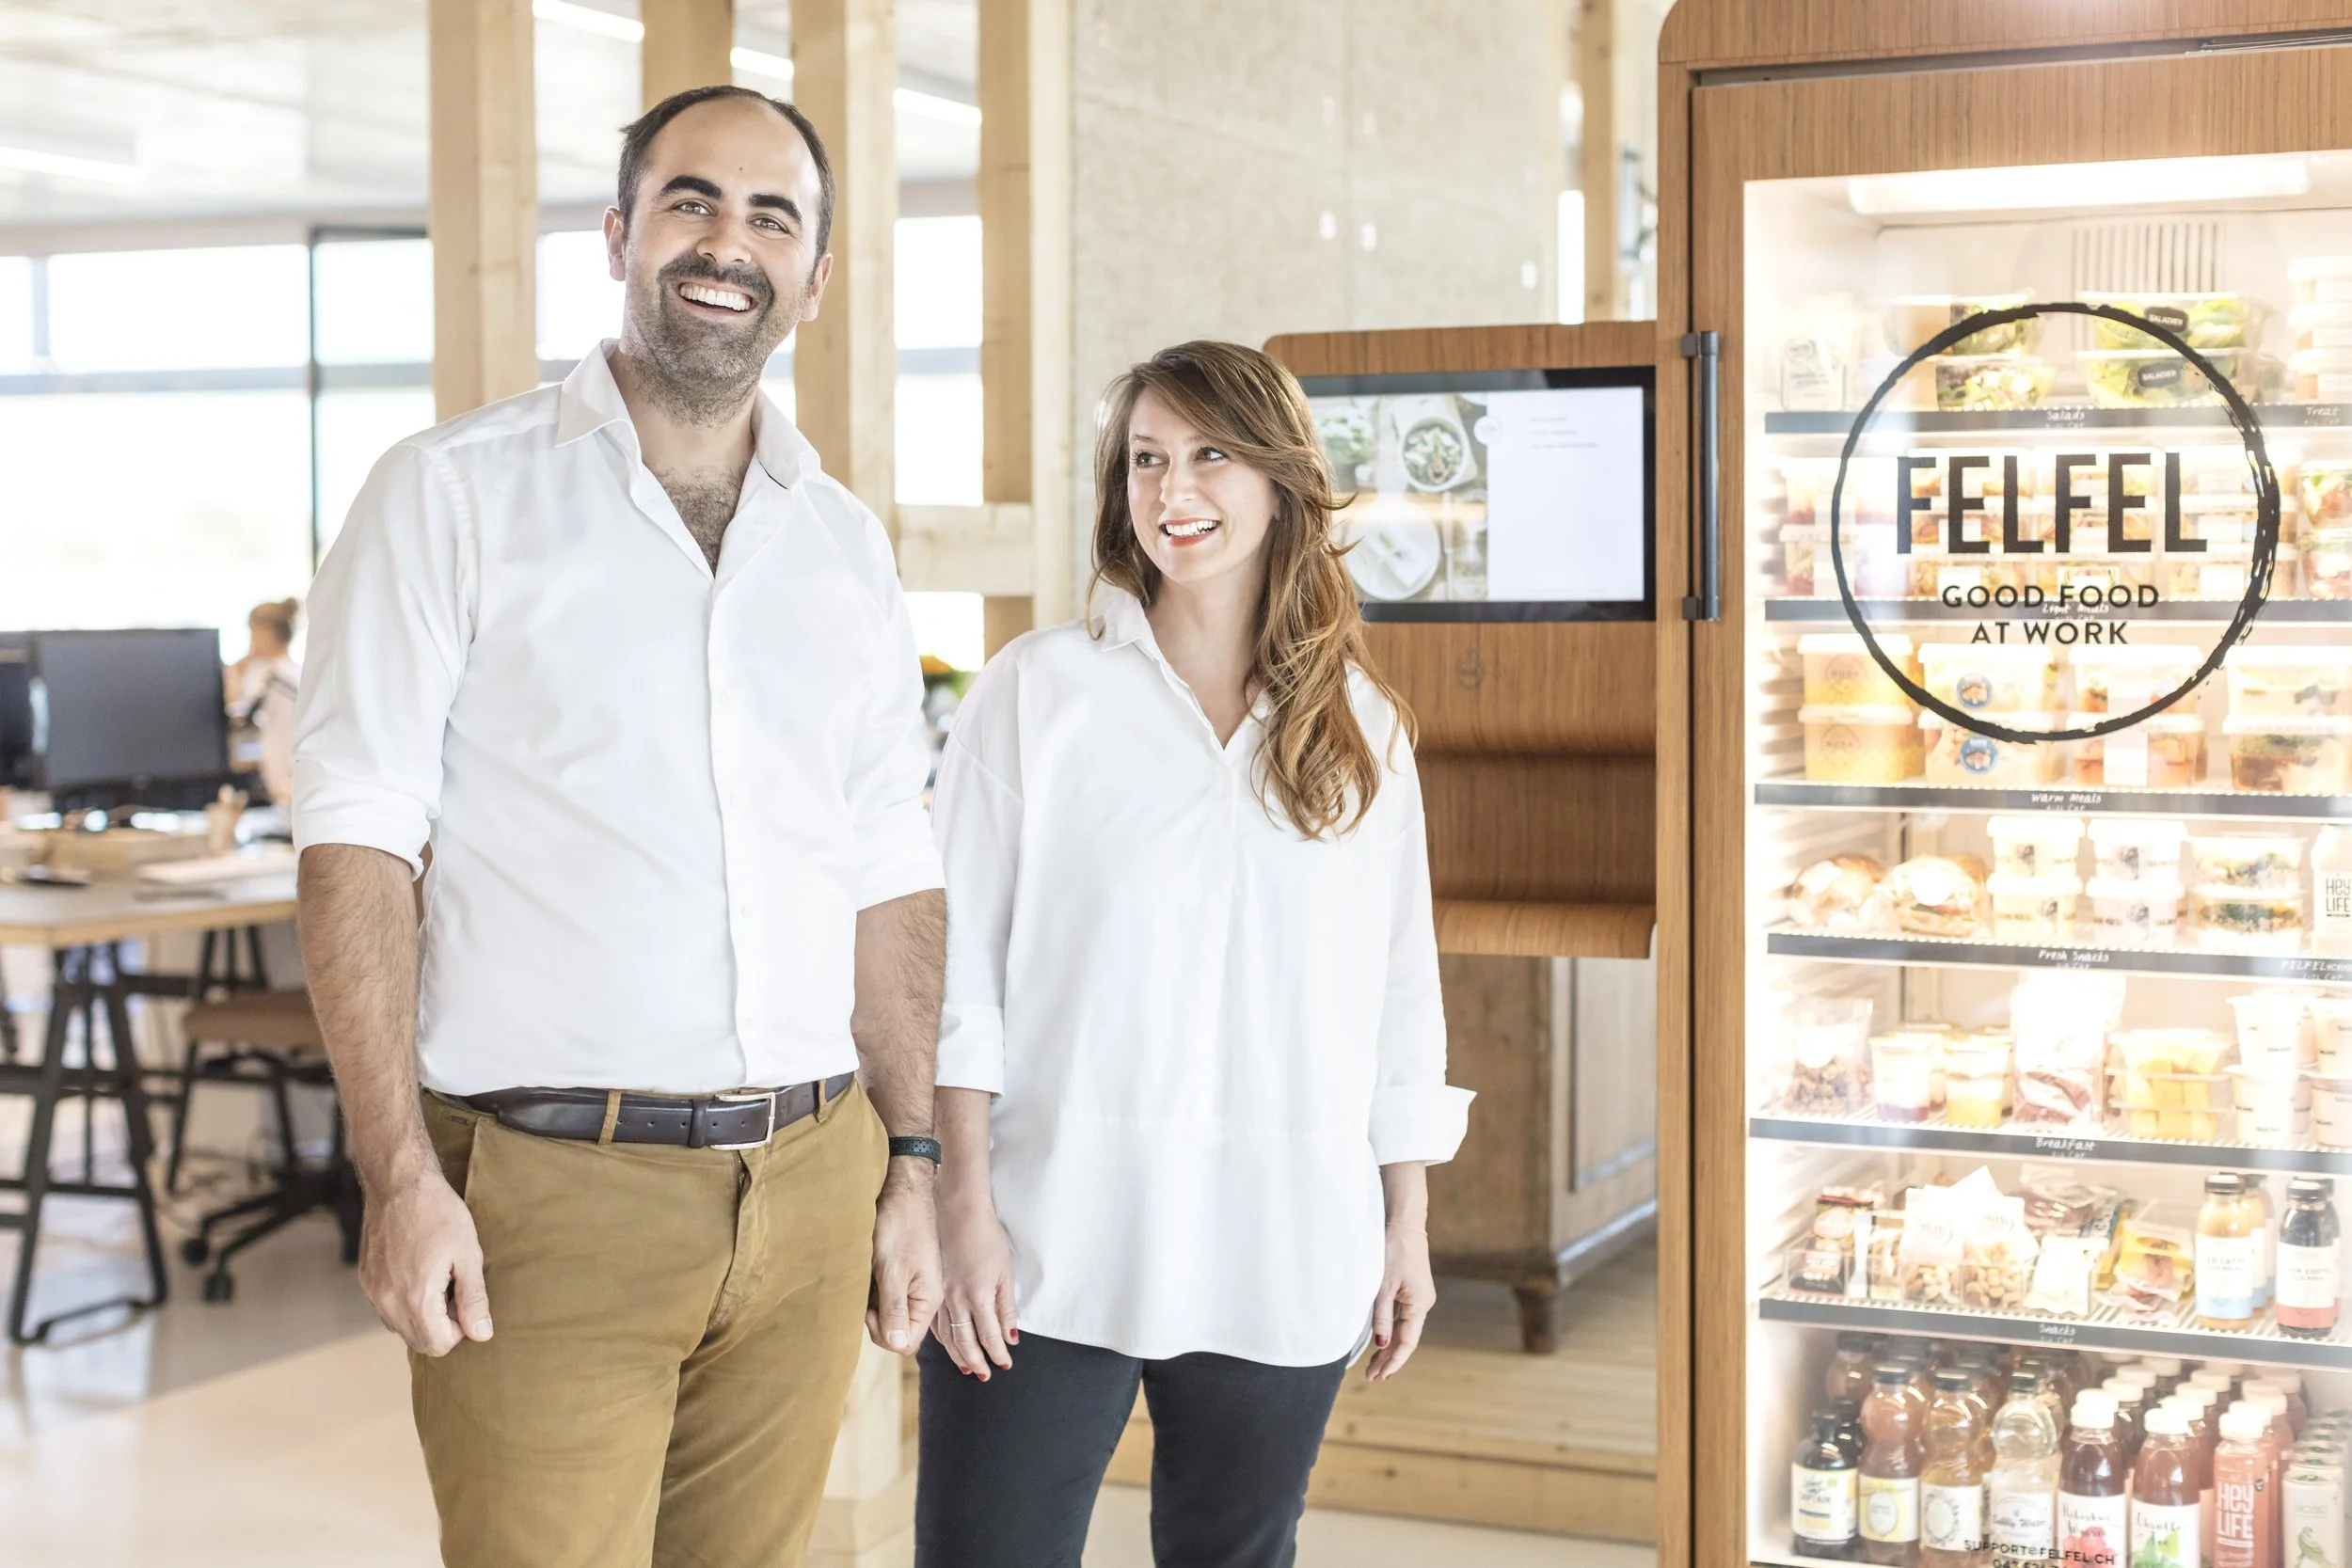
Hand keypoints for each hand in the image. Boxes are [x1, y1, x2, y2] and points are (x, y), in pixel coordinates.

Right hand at [360, 1168, 491, 1356]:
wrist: (399, 1184)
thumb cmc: (438, 1213)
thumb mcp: (468, 1254)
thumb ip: (474, 1300)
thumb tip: (481, 1334)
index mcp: (415, 1299)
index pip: (438, 1345)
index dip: (459, 1328)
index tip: (466, 1299)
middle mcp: (387, 1301)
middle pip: (418, 1341)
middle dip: (441, 1325)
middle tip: (454, 1288)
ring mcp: (373, 1292)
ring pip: (401, 1327)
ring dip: (423, 1315)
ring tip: (437, 1279)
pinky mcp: (366, 1280)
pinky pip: (387, 1308)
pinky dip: (405, 1302)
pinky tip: (418, 1272)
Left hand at [866, 1162, 942, 1353]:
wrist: (905, 1192)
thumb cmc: (901, 1226)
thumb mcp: (892, 1271)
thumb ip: (894, 1310)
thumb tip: (897, 1344)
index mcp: (928, 1300)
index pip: (905, 1342)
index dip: (882, 1333)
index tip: (870, 1309)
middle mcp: (924, 1297)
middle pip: (897, 1331)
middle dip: (876, 1319)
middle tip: (866, 1294)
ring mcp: (915, 1286)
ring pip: (890, 1313)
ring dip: (874, 1302)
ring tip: (869, 1278)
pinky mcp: (904, 1274)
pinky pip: (888, 1295)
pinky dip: (876, 1289)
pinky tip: (872, 1270)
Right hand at [931, 1192, 1017, 1379]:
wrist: (959, 1211)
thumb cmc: (987, 1238)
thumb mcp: (1004, 1272)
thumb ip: (1006, 1307)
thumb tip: (1011, 1336)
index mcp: (977, 1296)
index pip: (989, 1336)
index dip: (997, 1354)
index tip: (1005, 1366)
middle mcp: (955, 1300)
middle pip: (964, 1341)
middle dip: (976, 1361)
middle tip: (984, 1376)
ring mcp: (940, 1295)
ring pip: (946, 1335)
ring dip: (957, 1354)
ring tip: (966, 1367)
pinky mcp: (932, 1287)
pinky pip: (934, 1321)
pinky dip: (941, 1337)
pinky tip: (946, 1343)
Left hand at [1365, 1220, 1433, 1380]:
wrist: (1403, 1222)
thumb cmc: (1393, 1250)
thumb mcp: (1383, 1285)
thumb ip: (1382, 1316)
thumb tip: (1381, 1344)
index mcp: (1420, 1304)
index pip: (1407, 1342)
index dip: (1393, 1361)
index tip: (1379, 1376)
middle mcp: (1423, 1303)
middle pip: (1406, 1338)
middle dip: (1389, 1358)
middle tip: (1372, 1376)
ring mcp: (1419, 1296)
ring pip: (1404, 1328)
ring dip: (1389, 1345)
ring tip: (1374, 1365)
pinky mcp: (1413, 1289)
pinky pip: (1403, 1316)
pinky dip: (1392, 1329)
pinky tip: (1381, 1339)